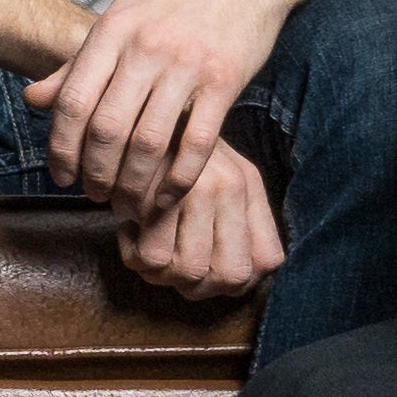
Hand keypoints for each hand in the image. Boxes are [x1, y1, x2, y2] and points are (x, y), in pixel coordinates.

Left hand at [28, 0, 311, 216]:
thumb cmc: (175, 0)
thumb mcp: (121, 17)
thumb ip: (78, 62)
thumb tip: (32, 98)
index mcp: (113, 30)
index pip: (73, 101)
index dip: (61, 147)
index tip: (61, 176)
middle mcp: (145, 47)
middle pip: (107, 128)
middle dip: (95, 173)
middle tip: (94, 196)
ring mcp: (186, 64)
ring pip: (149, 141)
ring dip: (133, 183)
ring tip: (126, 203)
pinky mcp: (224, 80)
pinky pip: (197, 142)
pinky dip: (179, 179)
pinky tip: (168, 197)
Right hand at [115, 136, 283, 299]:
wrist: (131, 109)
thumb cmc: (168, 149)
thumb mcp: (215, 172)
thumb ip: (238, 219)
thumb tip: (238, 279)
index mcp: (248, 185)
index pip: (268, 261)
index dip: (239, 282)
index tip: (208, 273)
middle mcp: (231, 186)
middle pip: (231, 276)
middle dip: (199, 287)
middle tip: (171, 267)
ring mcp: (196, 189)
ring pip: (188, 272)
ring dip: (161, 274)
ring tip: (145, 247)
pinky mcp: (154, 192)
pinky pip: (150, 258)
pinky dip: (133, 255)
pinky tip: (128, 230)